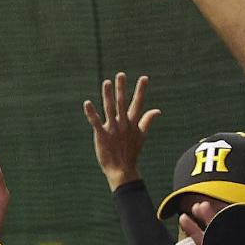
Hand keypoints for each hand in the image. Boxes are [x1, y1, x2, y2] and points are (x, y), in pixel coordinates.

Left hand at [84, 71, 154, 186]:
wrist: (122, 170)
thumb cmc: (131, 152)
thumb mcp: (141, 135)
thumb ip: (148, 121)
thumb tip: (158, 110)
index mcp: (132, 123)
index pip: (138, 104)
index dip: (141, 91)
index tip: (144, 78)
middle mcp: (123, 123)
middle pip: (122, 103)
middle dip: (122, 89)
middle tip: (121, 74)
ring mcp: (112, 129)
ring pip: (110, 109)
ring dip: (108, 96)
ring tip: (106, 82)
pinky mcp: (102, 135)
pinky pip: (96, 122)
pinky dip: (91, 113)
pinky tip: (87, 103)